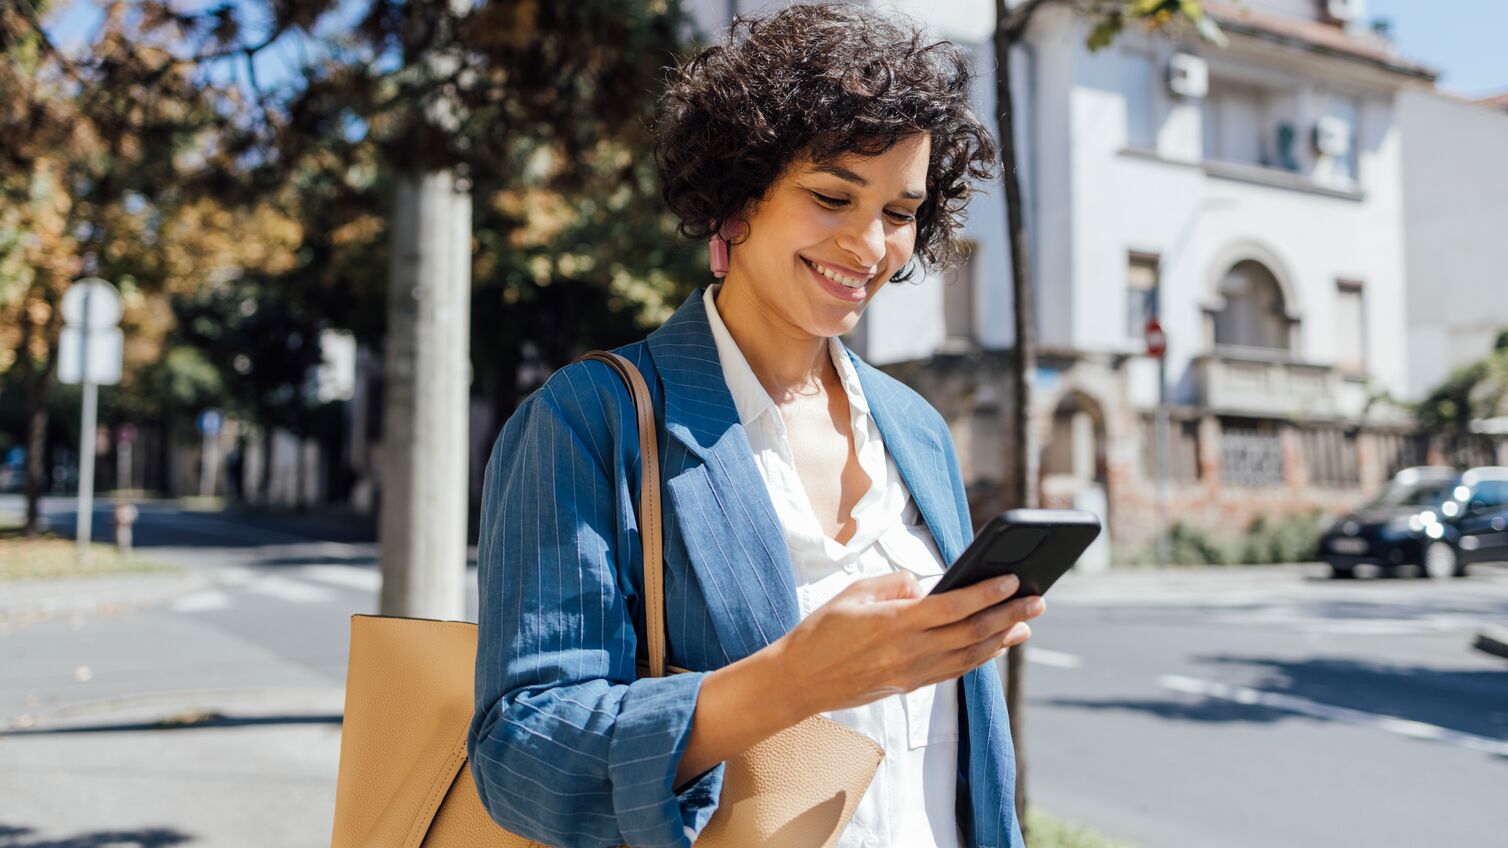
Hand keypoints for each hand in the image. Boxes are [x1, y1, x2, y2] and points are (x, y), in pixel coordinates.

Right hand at [771, 571, 1044, 715]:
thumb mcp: (853, 593)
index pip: (954, 606)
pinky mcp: (909, 686)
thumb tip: (923, 586)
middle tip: (1038, 601)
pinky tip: (993, 647)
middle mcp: (909, 651)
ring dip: (1001, 640)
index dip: (988, 593)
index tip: (1013, 579)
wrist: (798, 681)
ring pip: (969, 656)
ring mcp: (911, 673)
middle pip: (971, 632)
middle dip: (1009, 615)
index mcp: (895, 623)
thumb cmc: (821, 631)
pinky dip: (979, 658)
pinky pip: (953, 671)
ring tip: (1025, 625)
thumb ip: (894, 585)